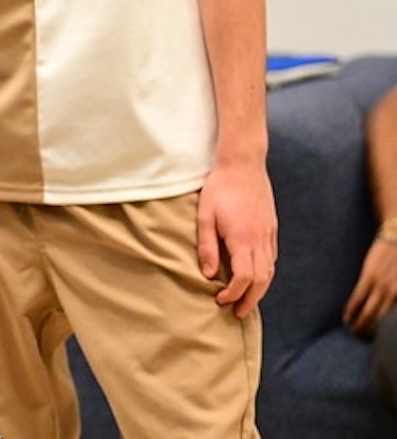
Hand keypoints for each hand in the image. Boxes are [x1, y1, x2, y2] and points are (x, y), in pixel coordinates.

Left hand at [198, 160, 277, 317]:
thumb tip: (208, 274)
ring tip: (247, 301)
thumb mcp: (204, 216)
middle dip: (251, 300)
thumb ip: (206, 246)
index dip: (234, 293)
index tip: (220, 300)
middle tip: (238, 313)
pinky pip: (272, 258)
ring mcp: (269, 234)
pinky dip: (265, 273)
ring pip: (270, 271)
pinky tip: (256, 278)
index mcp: (243, 238)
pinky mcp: (272, 228)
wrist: (243, 164)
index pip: (245, 277)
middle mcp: (260, 240)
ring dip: (260, 290)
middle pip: (262, 280)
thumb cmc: (219, 188)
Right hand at [344, 234, 396, 334]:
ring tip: (354, 332)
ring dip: (361, 324)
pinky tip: (346, 318)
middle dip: (373, 331)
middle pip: (382, 319)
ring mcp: (381, 285)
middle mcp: (394, 293)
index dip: (388, 331)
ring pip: (369, 311)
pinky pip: (358, 297)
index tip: (382, 339)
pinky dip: (351, 309)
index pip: (394, 319)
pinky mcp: (368, 277)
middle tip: (365, 339)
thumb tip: (393, 306)